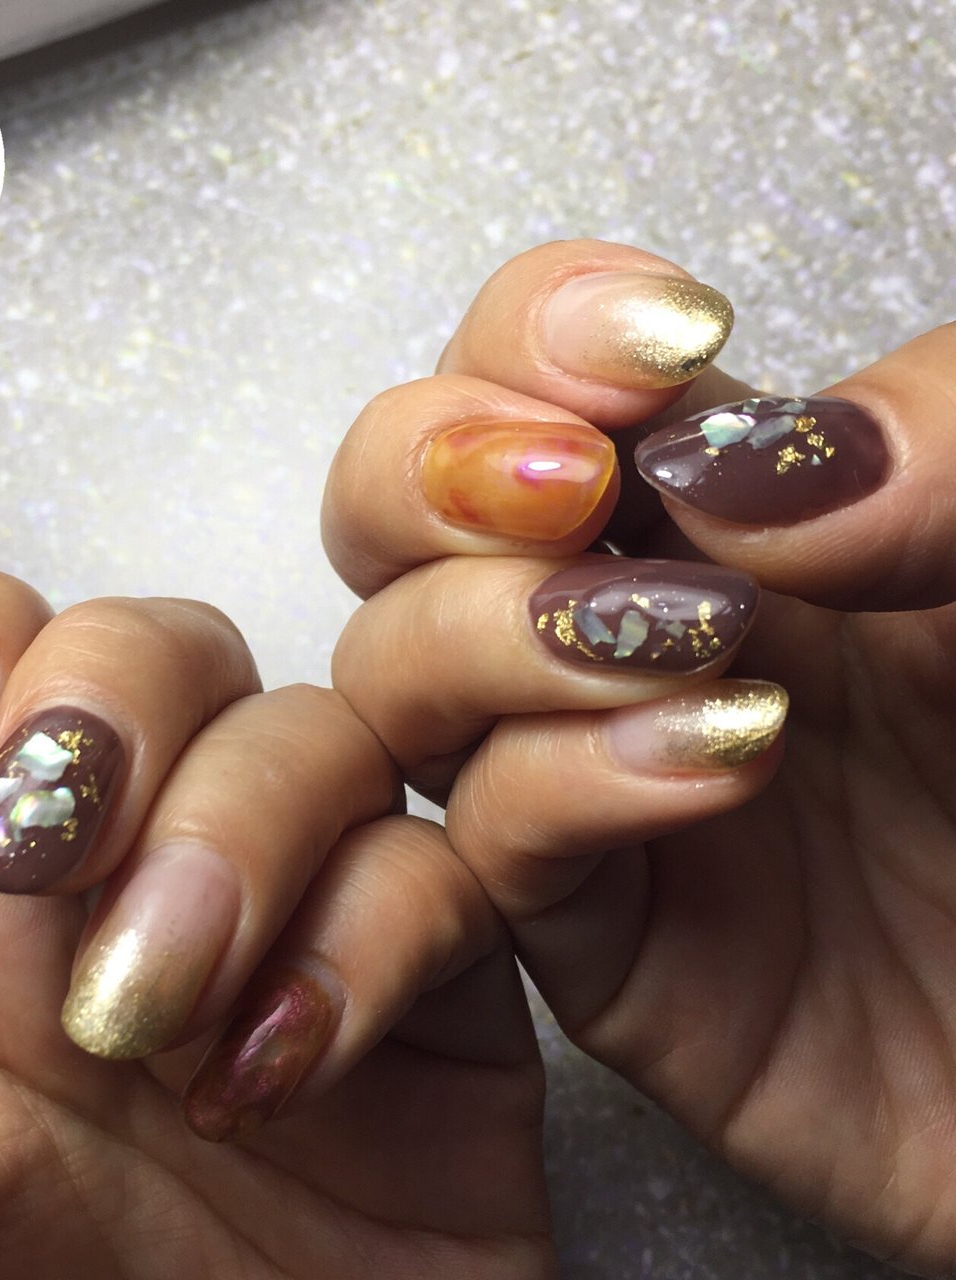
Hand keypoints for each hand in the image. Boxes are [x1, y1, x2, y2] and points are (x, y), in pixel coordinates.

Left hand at [0, 564, 549, 1278]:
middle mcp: (138, 879)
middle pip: (164, 652)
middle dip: (114, 704)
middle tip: (42, 851)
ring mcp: (293, 933)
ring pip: (317, 737)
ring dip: (239, 829)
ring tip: (154, 1010)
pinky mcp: (428, 1022)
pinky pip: (442, 883)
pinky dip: (371, 941)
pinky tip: (274, 1078)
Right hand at [323, 239, 955, 1273]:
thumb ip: (941, 442)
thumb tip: (718, 471)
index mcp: (731, 506)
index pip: (525, 372)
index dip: (530, 334)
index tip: (650, 352)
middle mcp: (630, 630)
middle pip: (391, 514)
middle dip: (425, 471)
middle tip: (570, 485)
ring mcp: (600, 784)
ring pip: (393, 677)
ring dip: (481, 631)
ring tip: (685, 638)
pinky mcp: (613, 946)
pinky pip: (490, 848)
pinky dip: (557, 785)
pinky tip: (713, 762)